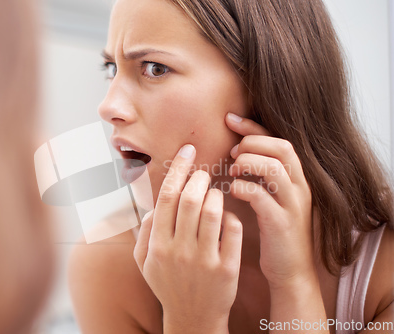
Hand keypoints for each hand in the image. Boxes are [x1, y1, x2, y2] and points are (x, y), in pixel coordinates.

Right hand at [134, 144, 241, 332]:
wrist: (192, 319)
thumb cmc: (167, 284)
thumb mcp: (144, 262)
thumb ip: (144, 231)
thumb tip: (152, 205)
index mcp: (157, 244)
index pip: (166, 195)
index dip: (179, 167)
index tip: (188, 150)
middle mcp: (178, 250)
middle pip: (190, 198)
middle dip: (200, 177)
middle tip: (204, 173)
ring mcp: (204, 260)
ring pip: (214, 210)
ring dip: (216, 194)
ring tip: (215, 192)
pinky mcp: (227, 269)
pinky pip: (232, 229)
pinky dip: (230, 216)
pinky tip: (226, 216)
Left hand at [225, 113, 315, 289]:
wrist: (291, 272)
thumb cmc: (274, 232)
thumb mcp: (272, 199)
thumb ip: (260, 176)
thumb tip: (234, 152)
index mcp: (297, 178)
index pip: (279, 140)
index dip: (253, 127)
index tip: (230, 119)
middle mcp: (300, 187)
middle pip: (281, 147)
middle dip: (251, 142)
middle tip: (232, 153)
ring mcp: (293, 205)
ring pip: (273, 167)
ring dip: (247, 162)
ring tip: (232, 171)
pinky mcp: (282, 223)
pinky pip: (261, 196)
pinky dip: (243, 188)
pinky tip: (233, 191)